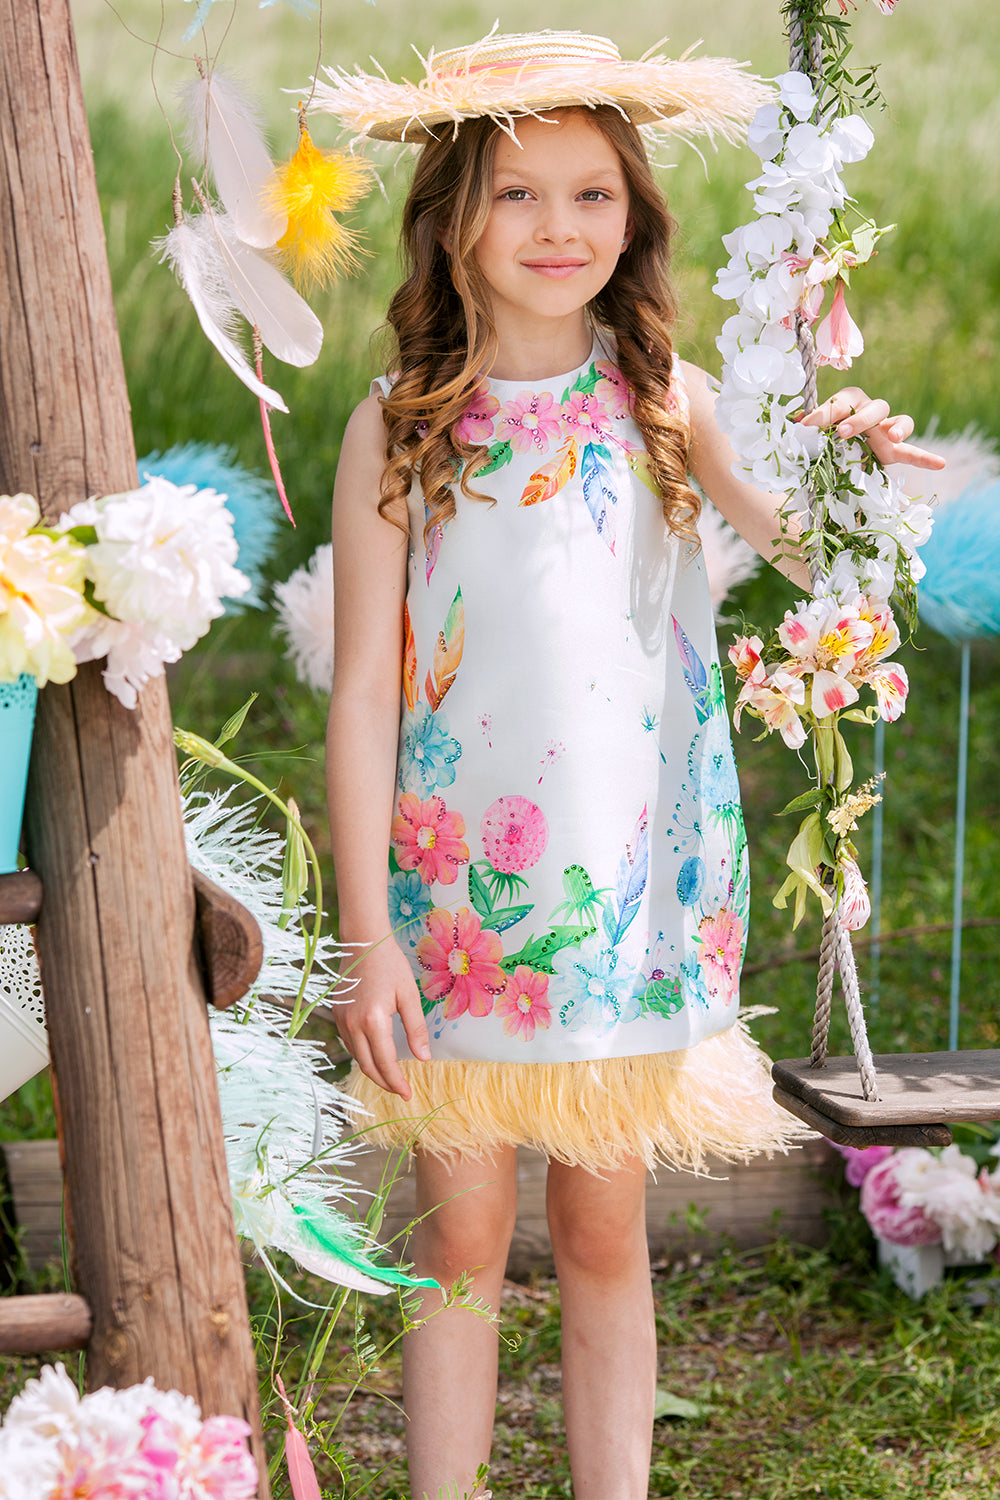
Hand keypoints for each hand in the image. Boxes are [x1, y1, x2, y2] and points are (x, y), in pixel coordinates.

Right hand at [335, 936, 430, 1098]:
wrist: (363, 941)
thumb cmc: (389, 964)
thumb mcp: (409, 995)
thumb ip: (416, 1029)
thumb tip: (424, 1058)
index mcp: (373, 1021)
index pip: (385, 1063)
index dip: (397, 1082)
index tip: (408, 1094)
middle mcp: (352, 1024)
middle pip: (367, 1066)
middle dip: (385, 1083)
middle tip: (401, 1091)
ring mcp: (341, 1020)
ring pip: (357, 1057)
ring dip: (373, 1071)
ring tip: (391, 1077)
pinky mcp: (337, 1015)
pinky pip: (350, 1044)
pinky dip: (363, 1055)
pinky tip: (376, 1056)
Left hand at [795, 386, 945, 470]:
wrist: (830, 451)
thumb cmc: (819, 435)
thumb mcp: (810, 431)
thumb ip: (808, 427)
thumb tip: (798, 425)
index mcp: (848, 401)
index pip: (840, 402)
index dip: (824, 413)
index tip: (807, 426)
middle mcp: (870, 410)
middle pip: (874, 407)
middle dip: (859, 419)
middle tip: (842, 432)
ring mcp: (885, 430)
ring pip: (900, 419)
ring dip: (899, 428)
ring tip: (894, 438)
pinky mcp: (893, 451)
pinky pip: (912, 452)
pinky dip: (925, 458)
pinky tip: (941, 464)